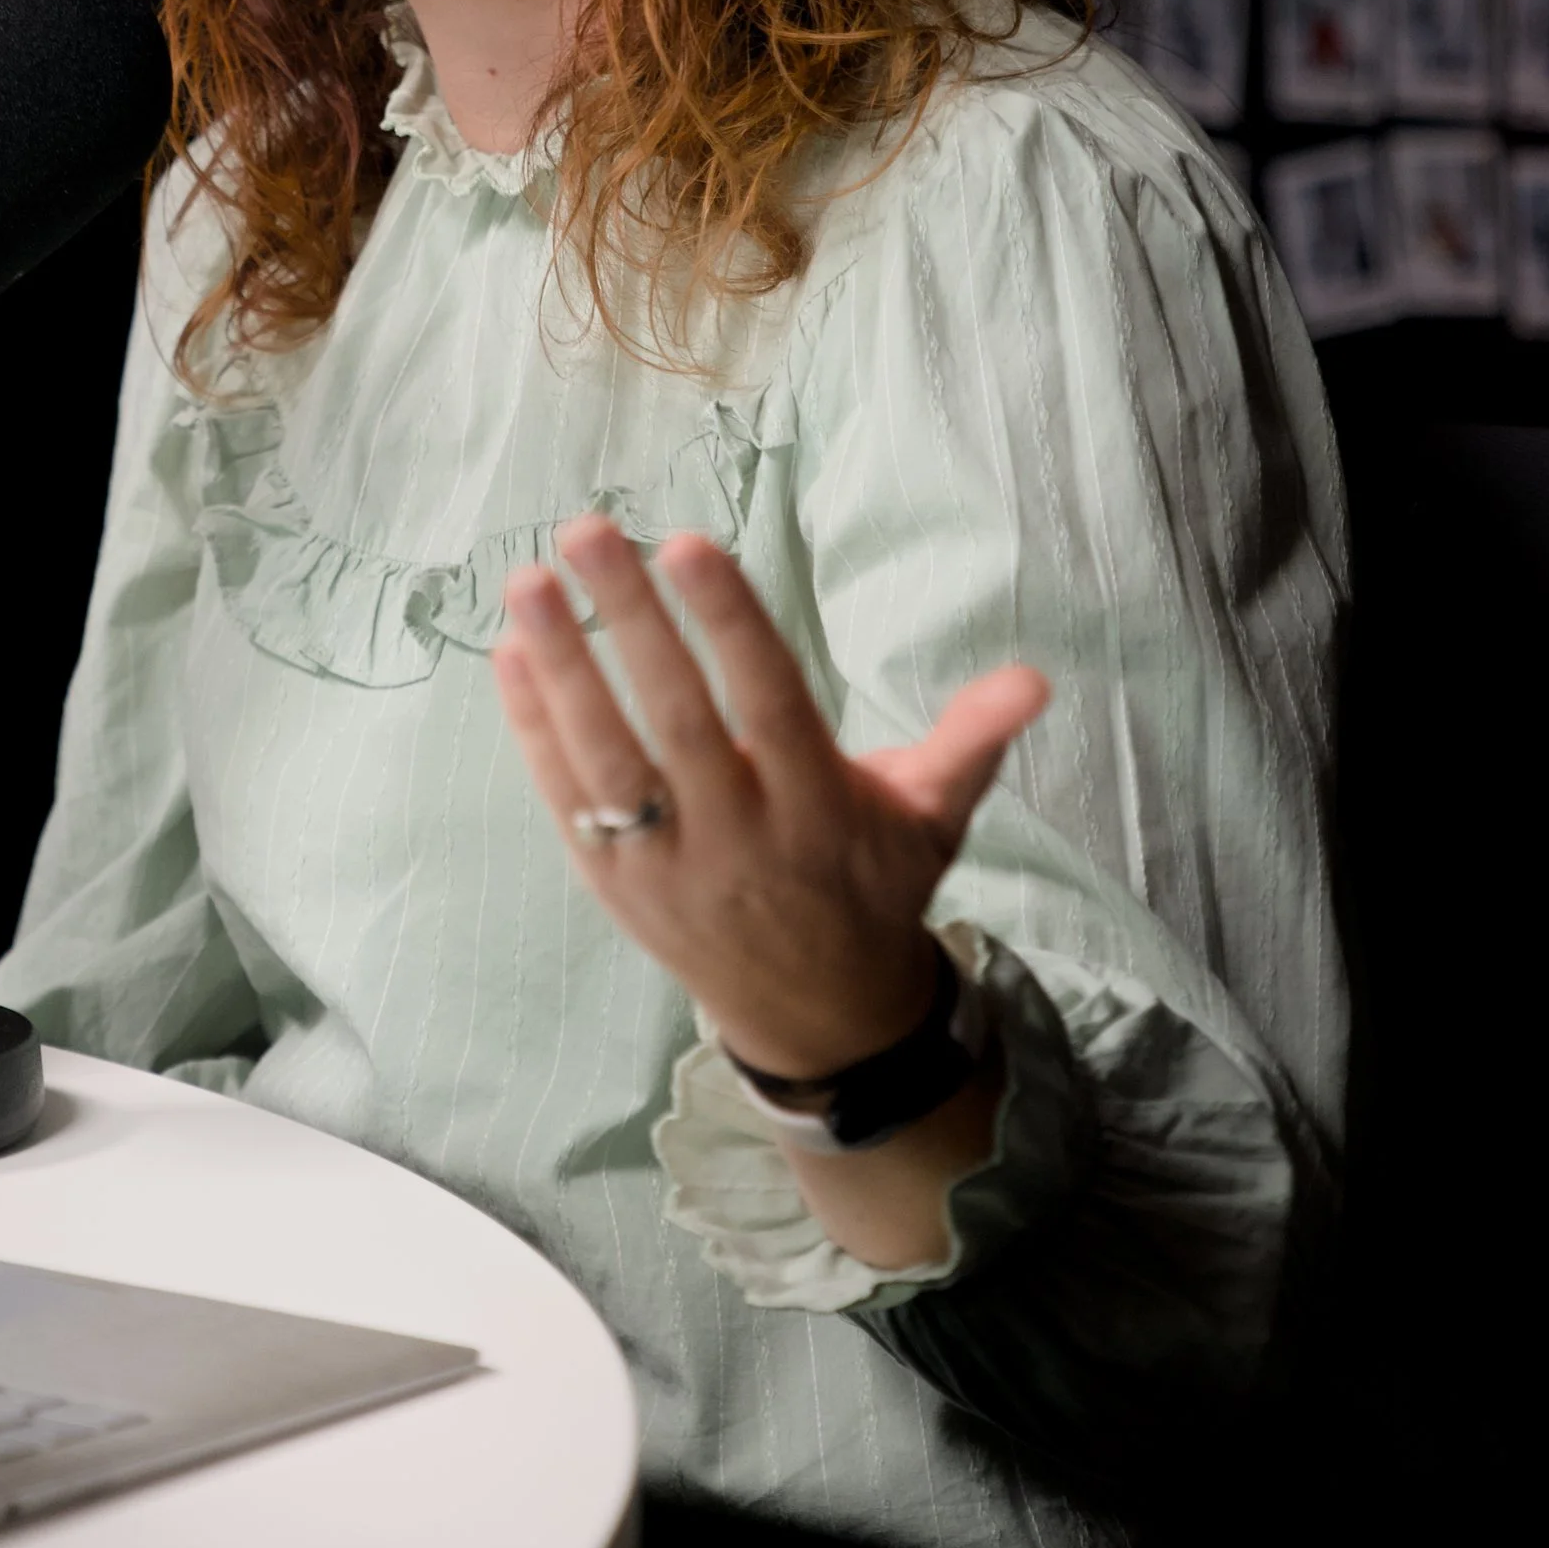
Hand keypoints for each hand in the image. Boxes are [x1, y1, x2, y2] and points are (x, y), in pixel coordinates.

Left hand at [493, 519, 1047, 1081]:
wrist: (818, 1016)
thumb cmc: (875, 885)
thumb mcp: (935, 817)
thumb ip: (972, 740)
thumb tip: (1036, 679)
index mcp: (820, 809)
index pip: (769, 702)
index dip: (730, 624)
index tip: (687, 543)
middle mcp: (740, 838)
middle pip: (675, 720)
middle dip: (631, 622)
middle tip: (589, 531)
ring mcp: (668, 868)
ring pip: (604, 762)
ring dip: (564, 668)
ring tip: (527, 582)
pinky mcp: (615, 887)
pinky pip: (564, 800)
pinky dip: (535, 728)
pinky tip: (512, 652)